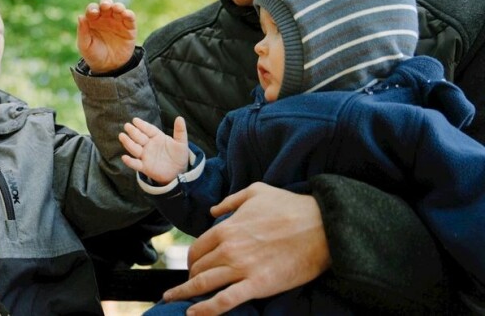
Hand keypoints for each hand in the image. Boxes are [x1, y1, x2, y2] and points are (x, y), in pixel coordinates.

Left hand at [77, 0, 136, 73]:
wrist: (109, 68)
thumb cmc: (94, 55)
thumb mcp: (85, 45)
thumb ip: (82, 31)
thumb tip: (80, 16)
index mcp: (93, 20)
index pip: (92, 9)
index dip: (93, 9)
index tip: (93, 13)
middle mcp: (105, 18)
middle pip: (106, 5)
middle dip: (106, 3)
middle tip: (106, 6)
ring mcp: (118, 22)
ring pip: (119, 8)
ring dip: (118, 6)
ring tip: (117, 9)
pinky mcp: (129, 28)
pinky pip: (130, 18)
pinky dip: (129, 14)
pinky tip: (126, 14)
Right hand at [120, 116, 188, 183]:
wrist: (178, 172)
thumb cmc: (179, 155)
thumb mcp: (181, 142)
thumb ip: (180, 131)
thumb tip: (180, 118)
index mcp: (157, 137)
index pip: (148, 129)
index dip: (142, 125)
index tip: (135, 120)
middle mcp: (149, 145)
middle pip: (139, 137)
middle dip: (133, 132)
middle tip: (127, 126)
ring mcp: (146, 156)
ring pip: (135, 148)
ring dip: (128, 143)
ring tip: (122, 136)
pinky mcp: (145, 167)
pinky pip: (136, 164)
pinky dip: (130, 162)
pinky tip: (124, 157)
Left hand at [162, 183, 330, 315]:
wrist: (322, 227)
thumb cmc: (290, 207)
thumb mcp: (256, 192)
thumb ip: (231, 201)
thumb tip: (214, 211)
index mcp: (226, 228)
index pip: (197, 248)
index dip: (191, 259)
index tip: (191, 266)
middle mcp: (229, 248)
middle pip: (198, 267)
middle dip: (190, 277)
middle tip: (186, 286)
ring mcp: (242, 268)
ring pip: (205, 284)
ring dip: (186, 293)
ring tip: (174, 300)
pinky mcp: (258, 285)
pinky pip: (225, 301)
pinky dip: (206, 309)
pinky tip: (193, 314)